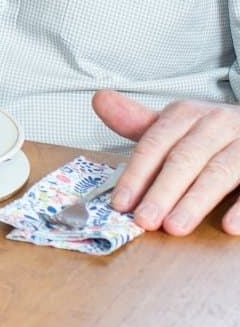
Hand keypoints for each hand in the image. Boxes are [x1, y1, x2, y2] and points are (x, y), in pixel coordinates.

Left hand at [92, 89, 239, 235]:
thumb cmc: (211, 134)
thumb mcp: (176, 125)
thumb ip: (139, 122)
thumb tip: (100, 100)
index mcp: (187, 114)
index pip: (155, 143)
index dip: (136, 173)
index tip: (121, 203)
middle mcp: (216, 123)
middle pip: (184, 157)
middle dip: (162, 191)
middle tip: (144, 220)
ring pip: (219, 171)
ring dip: (195, 201)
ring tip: (175, 227)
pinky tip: (229, 225)